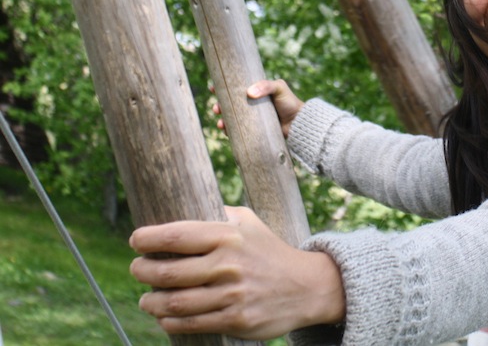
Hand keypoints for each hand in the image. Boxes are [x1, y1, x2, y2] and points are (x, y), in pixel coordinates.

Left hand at [129, 206, 344, 338]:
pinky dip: (169, 322)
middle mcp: (227, 264)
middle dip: (142, 272)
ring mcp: (231, 294)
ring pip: (174, 303)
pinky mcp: (236, 320)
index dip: (146, 239)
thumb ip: (217, 216)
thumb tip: (181, 209)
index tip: (135, 241)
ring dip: (151, 302)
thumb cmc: (269, 251)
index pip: (175, 236)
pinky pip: (190, 324)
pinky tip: (165, 317)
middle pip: (167, 273)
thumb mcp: (249, 223)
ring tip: (147, 299)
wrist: (307, 286)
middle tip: (137, 270)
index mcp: (227, 236)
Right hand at [214, 79, 303, 137]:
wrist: (299, 124)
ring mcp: (252, 118)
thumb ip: (266, 86)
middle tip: (216, 108)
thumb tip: (249, 92)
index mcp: (256, 92)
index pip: (236, 88)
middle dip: (220, 106)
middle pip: (230, 104)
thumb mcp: (279, 88)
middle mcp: (252, 105)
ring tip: (221, 123)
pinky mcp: (254, 130)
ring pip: (232, 118)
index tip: (212, 88)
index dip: (222, 88)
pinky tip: (226, 132)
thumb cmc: (290, 103)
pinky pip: (238, 131)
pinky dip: (230, 131)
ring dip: (223, 120)